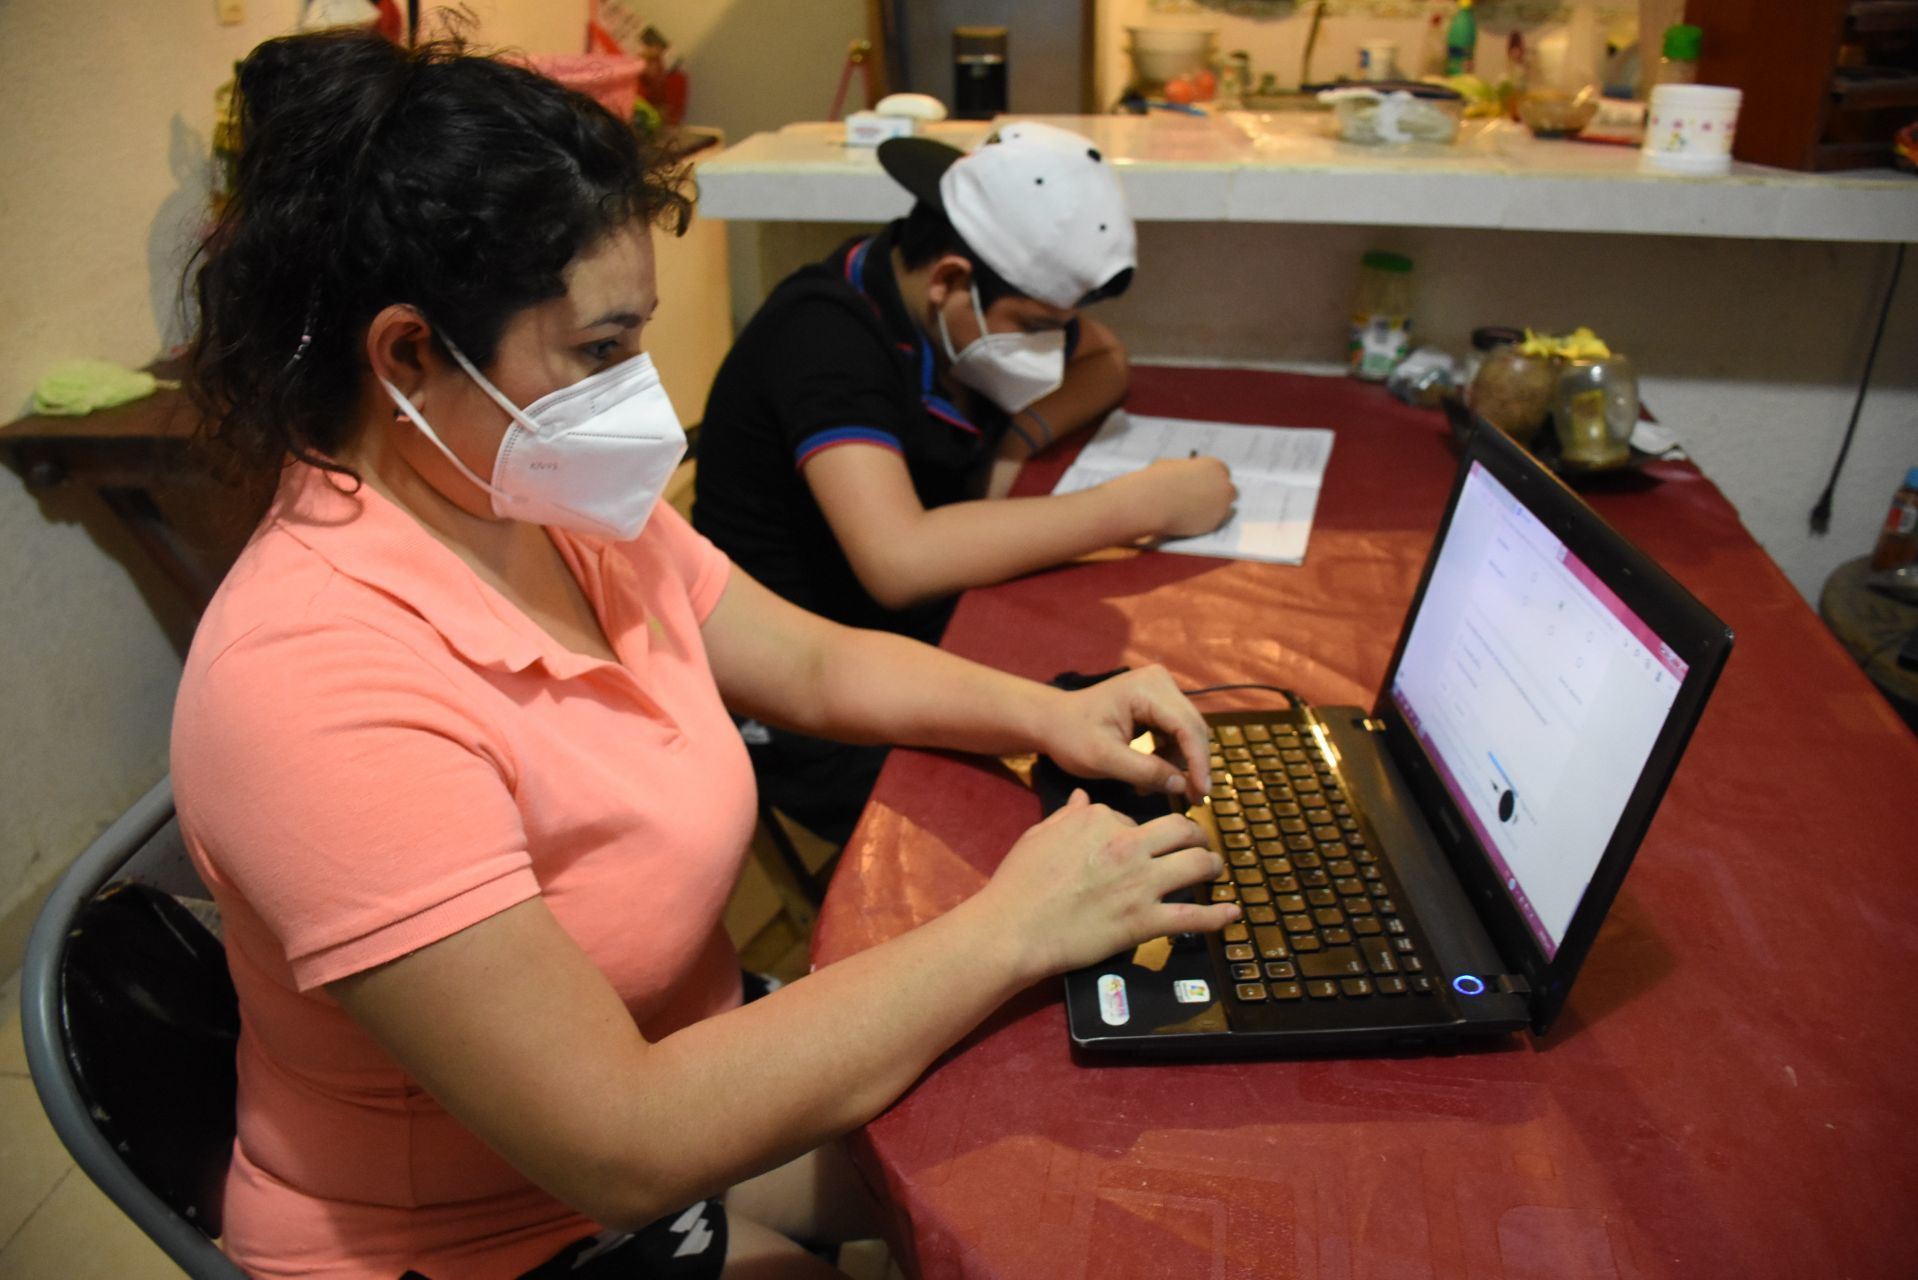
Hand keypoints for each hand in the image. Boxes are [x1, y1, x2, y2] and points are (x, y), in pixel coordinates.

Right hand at [977, 790, 1237, 978]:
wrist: (1014, 928)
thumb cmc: (1019, 882)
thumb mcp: (1040, 836)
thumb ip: (1068, 815)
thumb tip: (1081, 797)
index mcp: (1100, 820)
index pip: (1136, 818)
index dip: (1141, 832)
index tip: (1141, 843)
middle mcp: (1128, 845)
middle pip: (1181, 830)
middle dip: (1196, 834)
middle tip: (1199, 842)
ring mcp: (1140, 884)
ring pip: (1197, 864)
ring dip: (1212, 864)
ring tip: (1214, 868)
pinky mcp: (1145, 921)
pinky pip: (1193, 916)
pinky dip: (1219, 916)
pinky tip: (1233, 913)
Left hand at [1039, 664, 1210, 801]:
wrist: (1053, 722)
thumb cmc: (1072, 737)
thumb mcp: (1104, 759)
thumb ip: (1145, 771)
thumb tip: (1184, 785)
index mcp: (1146, 689)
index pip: (1186, 727)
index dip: (1198, 763)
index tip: (1201, 794)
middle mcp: (1159, 682)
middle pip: (1193, 727)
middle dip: (1194, 765)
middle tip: (1193, 799)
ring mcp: (1160, 689)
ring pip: (1187, 732)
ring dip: (1179, 763)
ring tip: (1159, 788)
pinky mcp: (1158, 702)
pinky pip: (1176, 732)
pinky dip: (1169, 756)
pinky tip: (1153, 776)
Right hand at [1118, 456, 1235, 539]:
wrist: (1151, 502)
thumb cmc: (1157, 480)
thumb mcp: (1172, 465)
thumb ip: (1185, 470)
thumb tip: (1184, 474)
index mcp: (1215, 466)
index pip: (1222, 473)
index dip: (1212, 480)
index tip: (1205, 486)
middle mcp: (1223, 485)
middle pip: (1229, 491)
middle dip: (1219, 496)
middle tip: (1206, 501)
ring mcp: (1221, 506)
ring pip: (1223, 510)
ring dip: (1213, 510)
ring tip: (1194, 512)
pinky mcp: (1213, 524)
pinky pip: (1211, 523)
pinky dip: (1203, 523)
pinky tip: (1188, 521)